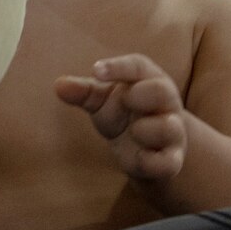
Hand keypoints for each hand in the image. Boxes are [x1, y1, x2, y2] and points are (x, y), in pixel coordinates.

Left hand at [56, 55, 186, 182]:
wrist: (144, 148)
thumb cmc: (121, 113)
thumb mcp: (101, 100)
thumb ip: (83, 92)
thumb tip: (58, 85)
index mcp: (147, 79)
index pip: (138, 66)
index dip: (118, 67)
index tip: (95, 71)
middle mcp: (165, 103)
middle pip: (161, 91)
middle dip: (139, 96)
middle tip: (125, 101)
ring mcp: (171, 131)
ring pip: (168, 127)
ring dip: (145, 130)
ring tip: (133, 131)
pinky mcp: (171, 160)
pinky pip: (167, 163)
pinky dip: (150, 162)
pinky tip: (138, 158)